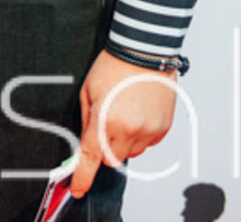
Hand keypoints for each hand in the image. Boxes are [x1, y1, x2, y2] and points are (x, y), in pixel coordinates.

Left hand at [71, 50, 178, 197]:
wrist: (145, 51)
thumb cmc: (114, 66)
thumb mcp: (88, 92)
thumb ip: (87, 122)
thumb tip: (85, 144)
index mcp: (106, 120)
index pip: (91, 158)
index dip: (82, 177)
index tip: (77, 188)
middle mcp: (130, 130)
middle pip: (113, 158)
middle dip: (106, 148)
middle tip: (106, 124)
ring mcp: (149, 130)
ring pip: (132, 153)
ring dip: (124, 141)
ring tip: (124, 113)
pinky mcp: (163, 128)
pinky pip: (148, 143)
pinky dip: (141, 135)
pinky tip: (138, 113)